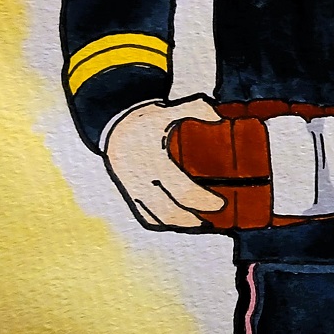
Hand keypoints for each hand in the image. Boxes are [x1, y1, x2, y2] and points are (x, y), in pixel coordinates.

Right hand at [104, 97, 225, 228]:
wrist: (113, 127)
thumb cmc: (145, 121)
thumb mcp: (167, 111)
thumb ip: (194, 109)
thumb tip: (220, 116)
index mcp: (154, 162)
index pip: (182, 191)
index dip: (203, 201)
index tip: (221, 204)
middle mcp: (142, 181)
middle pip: (171, 211)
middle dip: (193, 218)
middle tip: (214, 218)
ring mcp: (133, 191)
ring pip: (157, 218)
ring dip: (179, 225)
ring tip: (200, 224)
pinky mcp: (129, 195)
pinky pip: (144, 217)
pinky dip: (162, 224)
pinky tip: (177, 223)